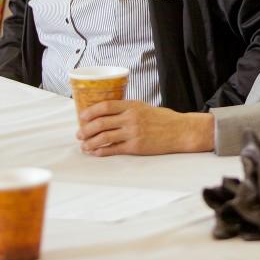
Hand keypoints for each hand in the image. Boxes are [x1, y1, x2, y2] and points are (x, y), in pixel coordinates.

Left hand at [76, 99, 214, 155]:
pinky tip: (96, 153)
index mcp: (132, 106)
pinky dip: (101, 152)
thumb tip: (108, 113)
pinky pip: (113, 149)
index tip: (81, 117)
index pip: (105, 106)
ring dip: (90, 142)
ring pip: (103, 137)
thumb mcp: (145, 107)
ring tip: (84, 146)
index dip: (90, 112)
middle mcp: (131, 118)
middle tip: (79, 134)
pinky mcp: (136, 146)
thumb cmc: (164, 119)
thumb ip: (128, 109)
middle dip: (85, 129)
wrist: (181, 131)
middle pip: (100, 122)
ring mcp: (133, 133)